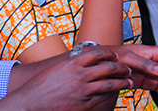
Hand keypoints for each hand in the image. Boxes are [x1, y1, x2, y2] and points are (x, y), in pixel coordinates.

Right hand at [0, 46, 132, 110]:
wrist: (29, 103)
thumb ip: (72, 64)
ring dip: (122, 81)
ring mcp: (82, 90)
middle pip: (108, 66)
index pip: (98, 53)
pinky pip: (102, 96)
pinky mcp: (83, 104)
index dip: (110, 53)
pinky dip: (112, 93)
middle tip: (128, 68)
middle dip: (121, 67)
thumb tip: (84, 60)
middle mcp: (79, 74)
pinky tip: (116, 92)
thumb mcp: (57, 69)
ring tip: (128, 81)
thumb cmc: (40, 87)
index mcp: (72, 63)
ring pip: (110, 83)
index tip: (116, 55)